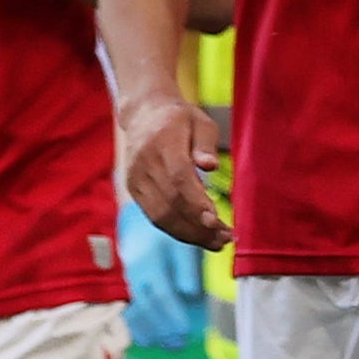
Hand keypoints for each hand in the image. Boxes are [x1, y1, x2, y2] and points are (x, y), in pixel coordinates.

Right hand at [122, 94, 229, 248]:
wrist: (144, 115)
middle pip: (169, 203)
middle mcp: (144, 163)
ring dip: (189, 234)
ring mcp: (135, 179)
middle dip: (198, 226)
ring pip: (160, 216)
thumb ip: (206, 143)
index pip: (178, 178)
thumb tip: (210, 166)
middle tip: (225, 239)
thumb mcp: (200, 121)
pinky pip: (154, 216)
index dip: (196, 202)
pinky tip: (198, 236)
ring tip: (216, 243)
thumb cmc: (180, 119)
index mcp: (162, 142)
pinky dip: (177, 230)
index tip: (216, 220)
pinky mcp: (134, 190)